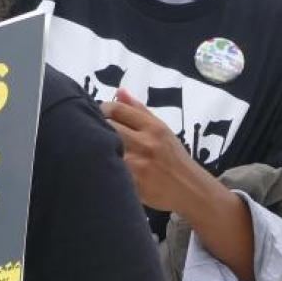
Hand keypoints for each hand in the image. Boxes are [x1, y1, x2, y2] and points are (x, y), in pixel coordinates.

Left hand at [100, 88, 232, 216]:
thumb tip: (119, 91)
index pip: (118, 109)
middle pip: (107, 126)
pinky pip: (110, 169)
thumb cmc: (174, 158)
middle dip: (96, 127)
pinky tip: (102, 167)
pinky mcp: (132, 183)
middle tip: (91, 132)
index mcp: (154, 127)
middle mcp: (146, 143)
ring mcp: (138, 164)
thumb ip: (140, 111)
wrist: (190, 188)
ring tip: (95, 149)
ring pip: (105, 148)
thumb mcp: (162, 130)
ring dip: (96, 147)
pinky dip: (103, 166)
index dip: (102, 109)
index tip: (97, 114)